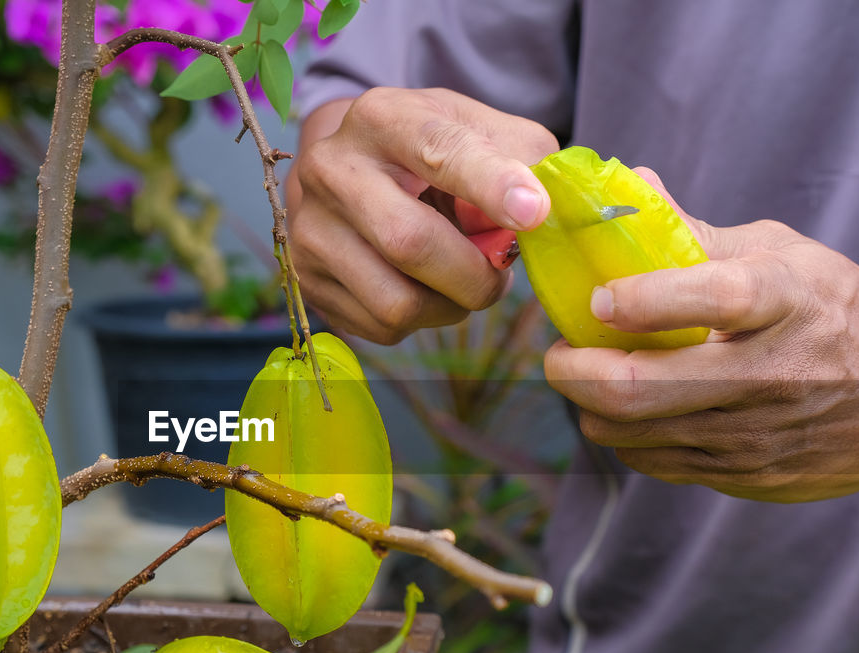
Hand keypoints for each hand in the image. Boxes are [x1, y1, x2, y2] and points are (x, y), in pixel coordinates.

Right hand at [286, 87, 558, 342]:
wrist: (350, 170)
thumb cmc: (427, 151)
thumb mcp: (474, 129)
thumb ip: (522, 156)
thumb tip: (550, 207)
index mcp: (381, 118)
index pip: (438, 150)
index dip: (491, 184)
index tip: (534, 213)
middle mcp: (332, 170)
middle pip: (409, 242)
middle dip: (474, 275)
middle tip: (500, 276)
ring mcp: (312, 230)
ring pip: (397, 301)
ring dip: (450, 306)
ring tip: (463, 282)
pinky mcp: (308, 280)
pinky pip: (382, 327)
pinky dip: (422, 320)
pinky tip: (425, 290)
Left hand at [545, 169, 858, 501]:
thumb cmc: (836, 313)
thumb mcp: (784, 256)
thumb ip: (697, 232)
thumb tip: (631, 186)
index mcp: (786, 302)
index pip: (713, 299)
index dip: (643, 300)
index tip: (599, 299)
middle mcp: (770, 374)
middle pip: (640, 391)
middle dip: (574, 372)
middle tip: (559, 351)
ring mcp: (756, 435)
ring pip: (629, 433)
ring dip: (590, 405)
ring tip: (595, 375)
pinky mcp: (747, 478)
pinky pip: (653, 462)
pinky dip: (627, 436)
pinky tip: (637, 411)